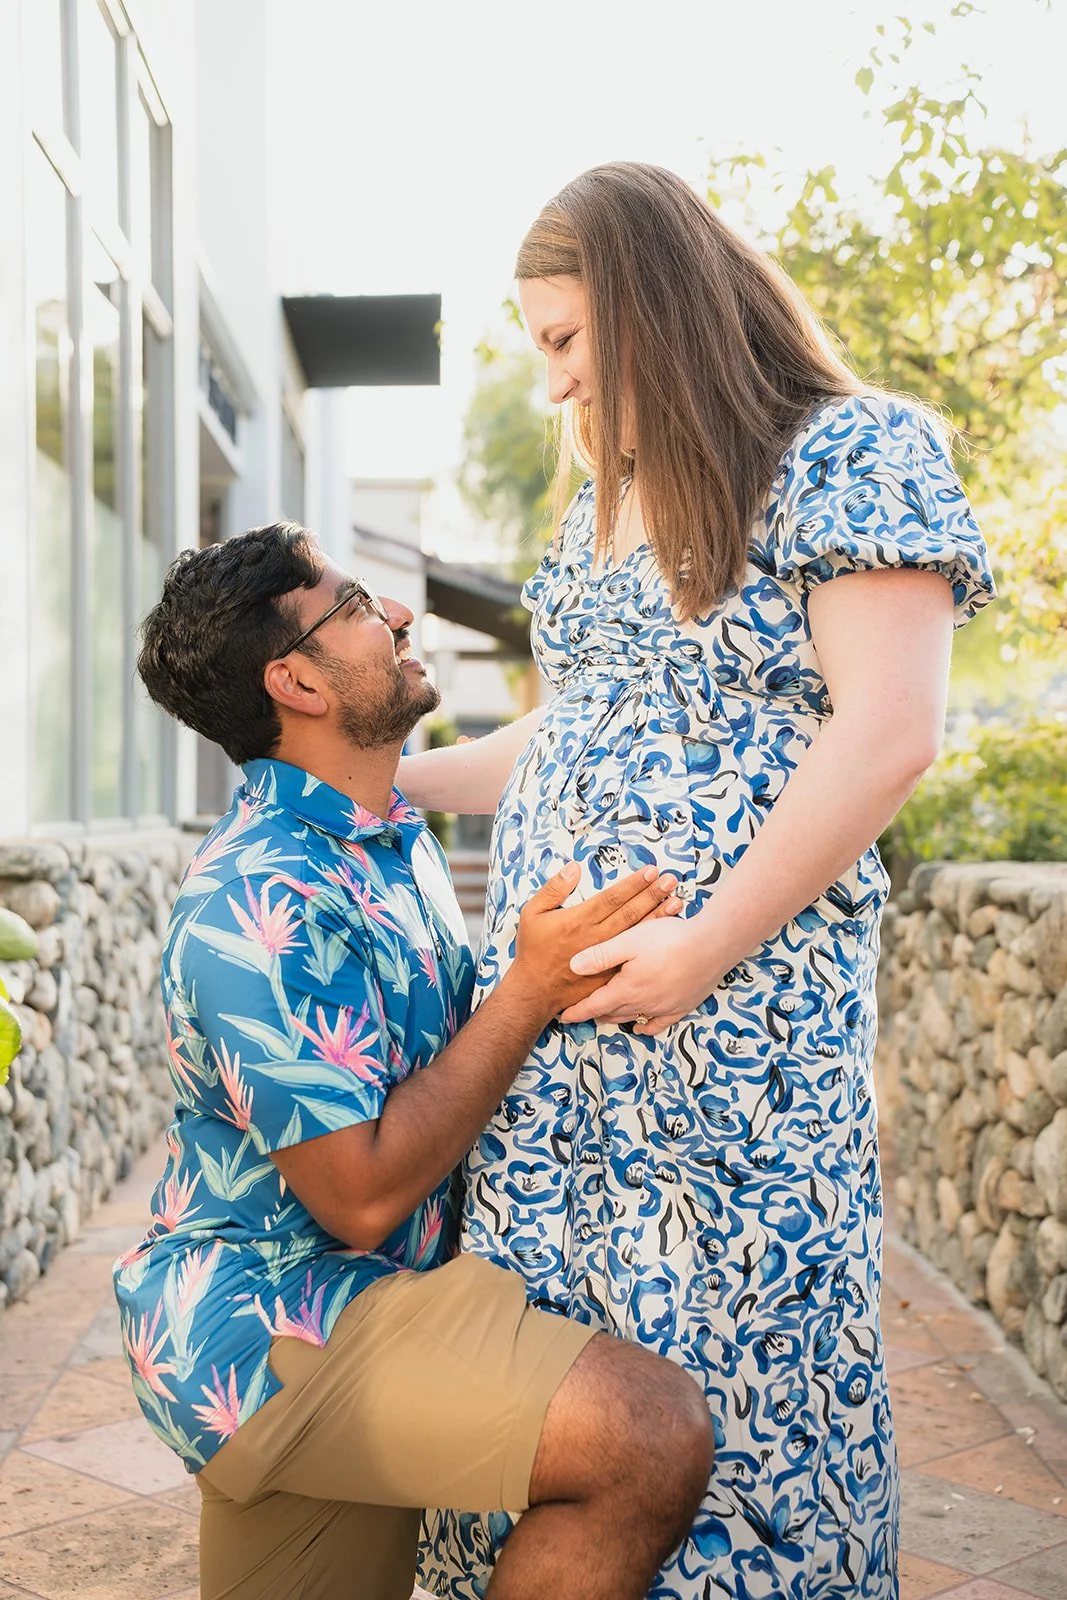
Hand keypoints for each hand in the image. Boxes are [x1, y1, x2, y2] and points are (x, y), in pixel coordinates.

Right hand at [512, 864, 680, 1017]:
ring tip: (677, 901)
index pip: (612, 897)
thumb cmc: (533, 950)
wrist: (535, 991)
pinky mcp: (610, 973)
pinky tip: (665, 933)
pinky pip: (634, 955)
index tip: (650, 871)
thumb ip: (553, 888)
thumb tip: (574, 867)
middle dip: (652, 895)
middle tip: (670, 880)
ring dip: (657, 916)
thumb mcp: (532, 913)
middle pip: (630, 912)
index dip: (633, 884)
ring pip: (636, 933)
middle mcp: (595, 938)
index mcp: (578, 920)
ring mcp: (605, 958)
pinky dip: (650, 943)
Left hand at [559, 916, 719, 1032]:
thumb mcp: (628, 941)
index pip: (594, 1005)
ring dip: (616, 1017)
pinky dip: (646, 1026)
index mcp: (626, 989)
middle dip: (594, 1014)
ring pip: (632, 1018)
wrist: (712, 946)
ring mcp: (663, 1008)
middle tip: (581, 1012)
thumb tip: (572, 967)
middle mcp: (643, 1004)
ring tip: (604, 1015)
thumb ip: (600, 956)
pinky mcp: (682, 1006)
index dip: (577, 1012)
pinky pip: (659, 1024)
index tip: (562, 1017)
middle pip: (611, 1013)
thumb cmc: (668, 939)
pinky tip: (640, 1025)